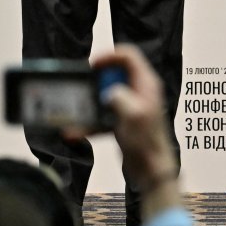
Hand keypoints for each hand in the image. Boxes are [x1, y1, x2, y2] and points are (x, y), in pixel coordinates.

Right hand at [75, 45, 180, 221]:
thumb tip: (109, 92)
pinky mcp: (124, 121)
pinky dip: (91, 122)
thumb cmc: (146, 142)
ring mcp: (132, 106)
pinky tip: (75, 131)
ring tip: (75, 108)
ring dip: (91, 101)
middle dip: (97, 80)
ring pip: (107, 95)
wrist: (151, 169)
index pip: (129, 56)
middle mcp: (140, 91)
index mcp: (146, 84)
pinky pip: (104, 116)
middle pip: (115, 73)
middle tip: (82, 87)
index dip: (110, 56)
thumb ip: (120, 97)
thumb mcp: (133, 115)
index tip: (91, 66)